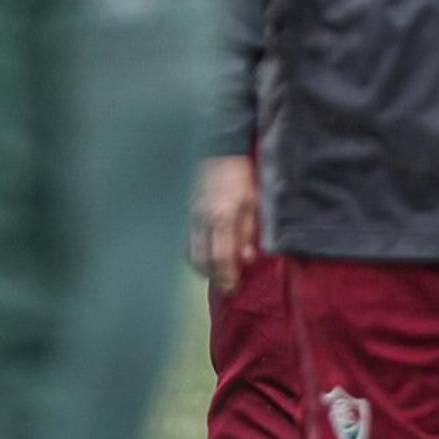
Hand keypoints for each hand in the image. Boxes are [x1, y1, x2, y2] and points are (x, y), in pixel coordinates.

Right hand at [189, 155, 259, 290]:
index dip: (227, 277)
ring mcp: (190, 216)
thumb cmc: (240, 176)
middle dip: (215, 278)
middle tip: (227, 287)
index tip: (234, 288)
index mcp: (222, 216)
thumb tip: (246, 259)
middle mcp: (202, 219)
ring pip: (190, 253)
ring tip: (217, 275)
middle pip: (203, 260)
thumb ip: (249, 232)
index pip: (221, 257)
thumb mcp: (253, 202)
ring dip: (203, 269)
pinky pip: (186, 243)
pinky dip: (194, 256)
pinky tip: (205, 259)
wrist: (218, 151)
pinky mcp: (185, 214)